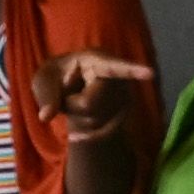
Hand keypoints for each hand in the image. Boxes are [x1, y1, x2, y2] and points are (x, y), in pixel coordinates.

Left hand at [35, 53, 156, 147]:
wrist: (69, 86)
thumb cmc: (56, 75)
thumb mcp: (43, 80)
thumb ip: (45, 95)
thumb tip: (45, 116)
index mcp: (96, 60)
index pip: (115, 67)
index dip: (133, 71)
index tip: (150, 73)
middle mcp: (116, 77)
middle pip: (88, 104)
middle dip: (70, 106)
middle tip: (66, 92)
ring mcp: (123, 96)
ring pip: (94, 120)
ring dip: (77, 117)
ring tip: (75, 101)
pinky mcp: (124, 112)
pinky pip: (105, 132)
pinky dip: (87, 134)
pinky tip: (76, 132)